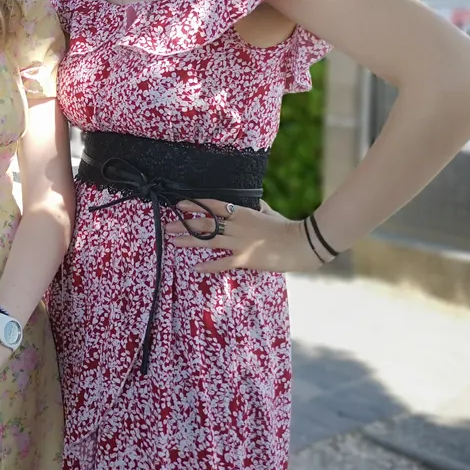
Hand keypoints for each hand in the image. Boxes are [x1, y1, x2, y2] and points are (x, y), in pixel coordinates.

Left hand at [166, 198, 324, 273]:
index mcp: (242, 212)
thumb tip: (255, 203)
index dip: (195, 205)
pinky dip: (208, 265)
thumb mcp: (270, 213)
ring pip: (208, 240)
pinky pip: (222, 262)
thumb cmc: (287, 227)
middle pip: (205, 223)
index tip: (180, 205)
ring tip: (172, 241)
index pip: (213, 206)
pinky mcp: (245, 259)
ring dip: (188, 240)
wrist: (301, 243)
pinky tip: (195, 267)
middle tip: (167, 225)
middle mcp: (236, 226)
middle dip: (184, 224)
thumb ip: (258, 208)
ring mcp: (239, 242)